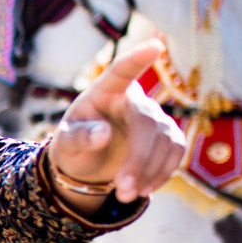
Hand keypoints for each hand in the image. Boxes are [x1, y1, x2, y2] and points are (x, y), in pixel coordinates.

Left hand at [50, 39, 187, 206]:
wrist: (89, 162)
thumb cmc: (74, 145)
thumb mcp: (66, 144)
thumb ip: (79, 138)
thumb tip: (102, 133)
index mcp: (105, 91)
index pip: (122, 71)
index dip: (137, 59)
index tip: (155, 46)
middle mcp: (134, 99)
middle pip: (147, 124)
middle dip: (138, 160)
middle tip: (122, 192)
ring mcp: (154, 116)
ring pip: (166, 140)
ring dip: (150, 172)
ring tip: (126, 196)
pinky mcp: (167, 136)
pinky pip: (175, 152)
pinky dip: (162, 173)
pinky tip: (144, 189)